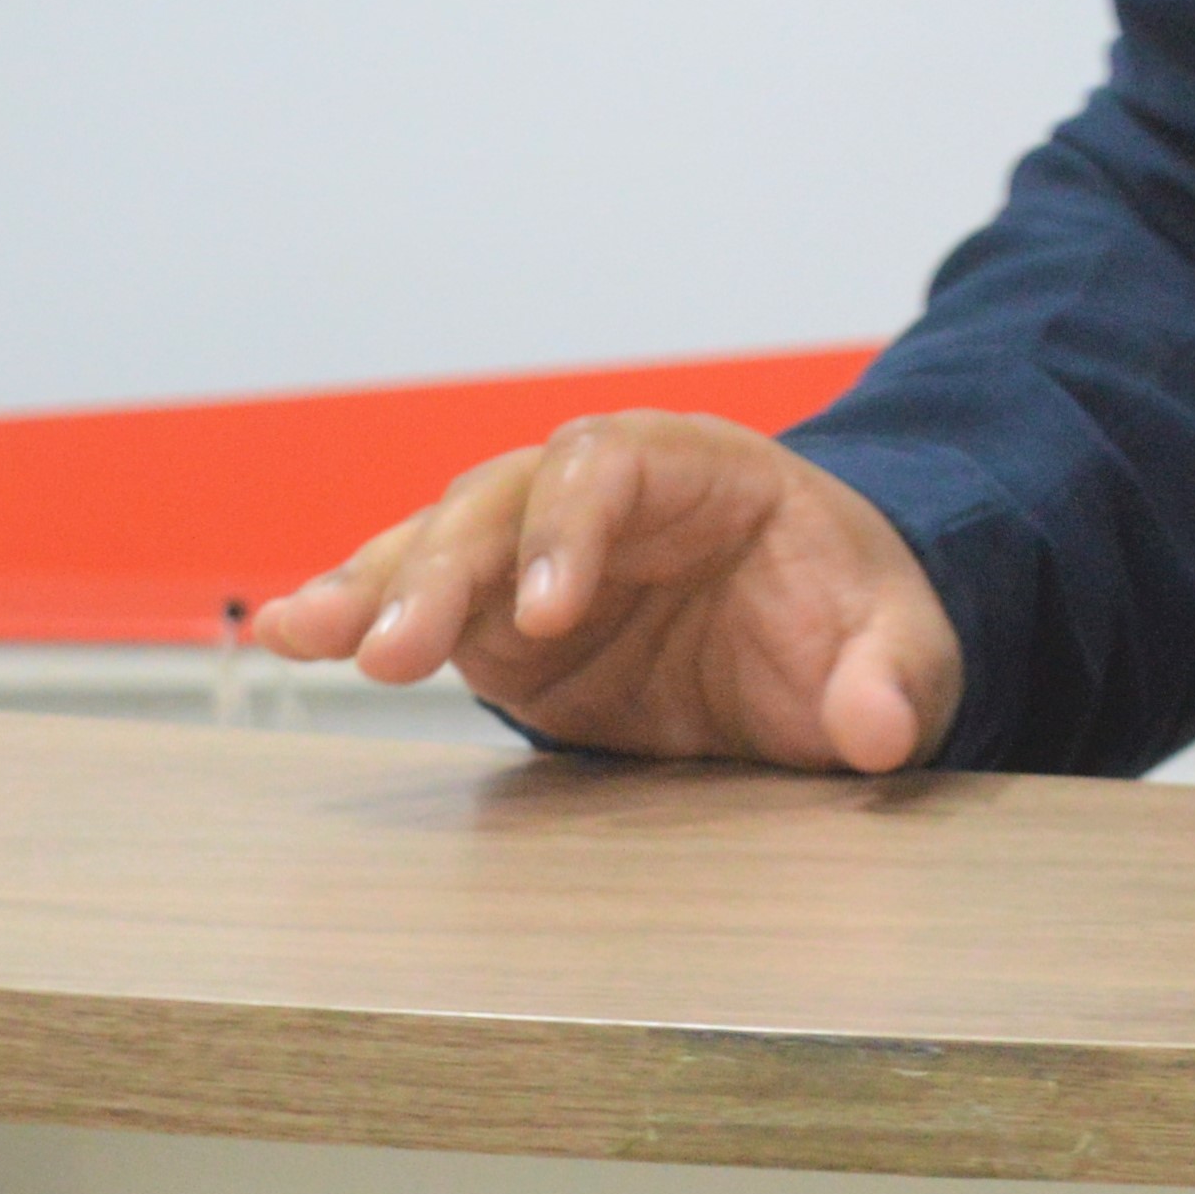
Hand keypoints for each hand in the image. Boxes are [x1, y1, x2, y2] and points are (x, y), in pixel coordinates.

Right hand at [248, 409, 963, 773]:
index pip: (611, 465)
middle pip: (501, 502)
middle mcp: (599, 496)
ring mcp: (537, 558)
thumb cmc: (856, 612)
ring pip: (439, 547)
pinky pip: (419, 608)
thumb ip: (895, 675)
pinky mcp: (501, 627)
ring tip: (303, 635)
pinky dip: (355, 617)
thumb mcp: (905, 639)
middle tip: (395, 650)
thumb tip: (881, 728)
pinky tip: (289, 633)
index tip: (548, 611)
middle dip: (443, 567)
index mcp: (699, 467)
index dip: (569, 528)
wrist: (826, 642)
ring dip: (375, 589)